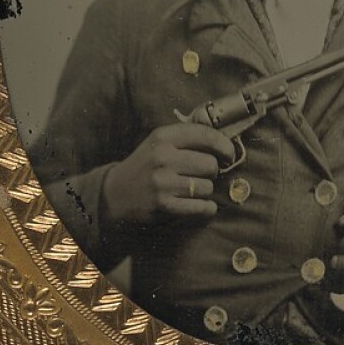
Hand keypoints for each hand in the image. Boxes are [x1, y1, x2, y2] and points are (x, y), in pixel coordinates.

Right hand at [102, 123, 234, 223]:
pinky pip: (202, 207)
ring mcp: (162, 182)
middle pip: (210, 164)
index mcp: (164, 137)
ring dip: (205, 191)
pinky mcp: (163, 205)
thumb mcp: (160, 143)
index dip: (224, 146)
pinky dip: (206, 209)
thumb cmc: (146, 167)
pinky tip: (200, 206)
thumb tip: (227, 142)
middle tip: (201, 176)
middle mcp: (162, 157)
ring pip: (207, 187)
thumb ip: (188, 138)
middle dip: (211, 172)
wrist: (114, 195)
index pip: (206, 135)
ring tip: (191, 191)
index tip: (229, 155)